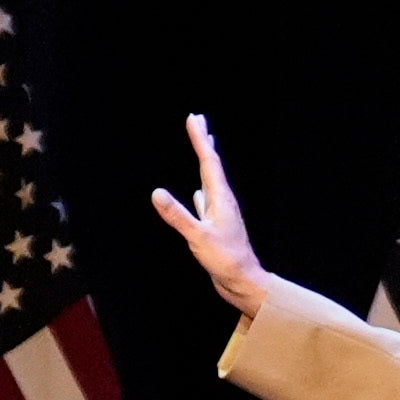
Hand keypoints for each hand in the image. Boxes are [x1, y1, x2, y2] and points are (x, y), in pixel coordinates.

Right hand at [148, 115, 271, 318]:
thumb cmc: (225, 260)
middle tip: (198, 120)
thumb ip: (177, 216)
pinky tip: (199, 191)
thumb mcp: (198, 237)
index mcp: (221, 199)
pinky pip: (206, 202)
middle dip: (204, 142)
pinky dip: (201, 191)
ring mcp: (221, 213)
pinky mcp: (216, 226)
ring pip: (210, 181)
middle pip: (212, 165)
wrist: (242, 281)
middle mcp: (223, 201)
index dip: (200, 139)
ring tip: (203, 147)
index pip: (209, 162)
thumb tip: (157, 192)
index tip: (194, 119)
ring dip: (205, 162)